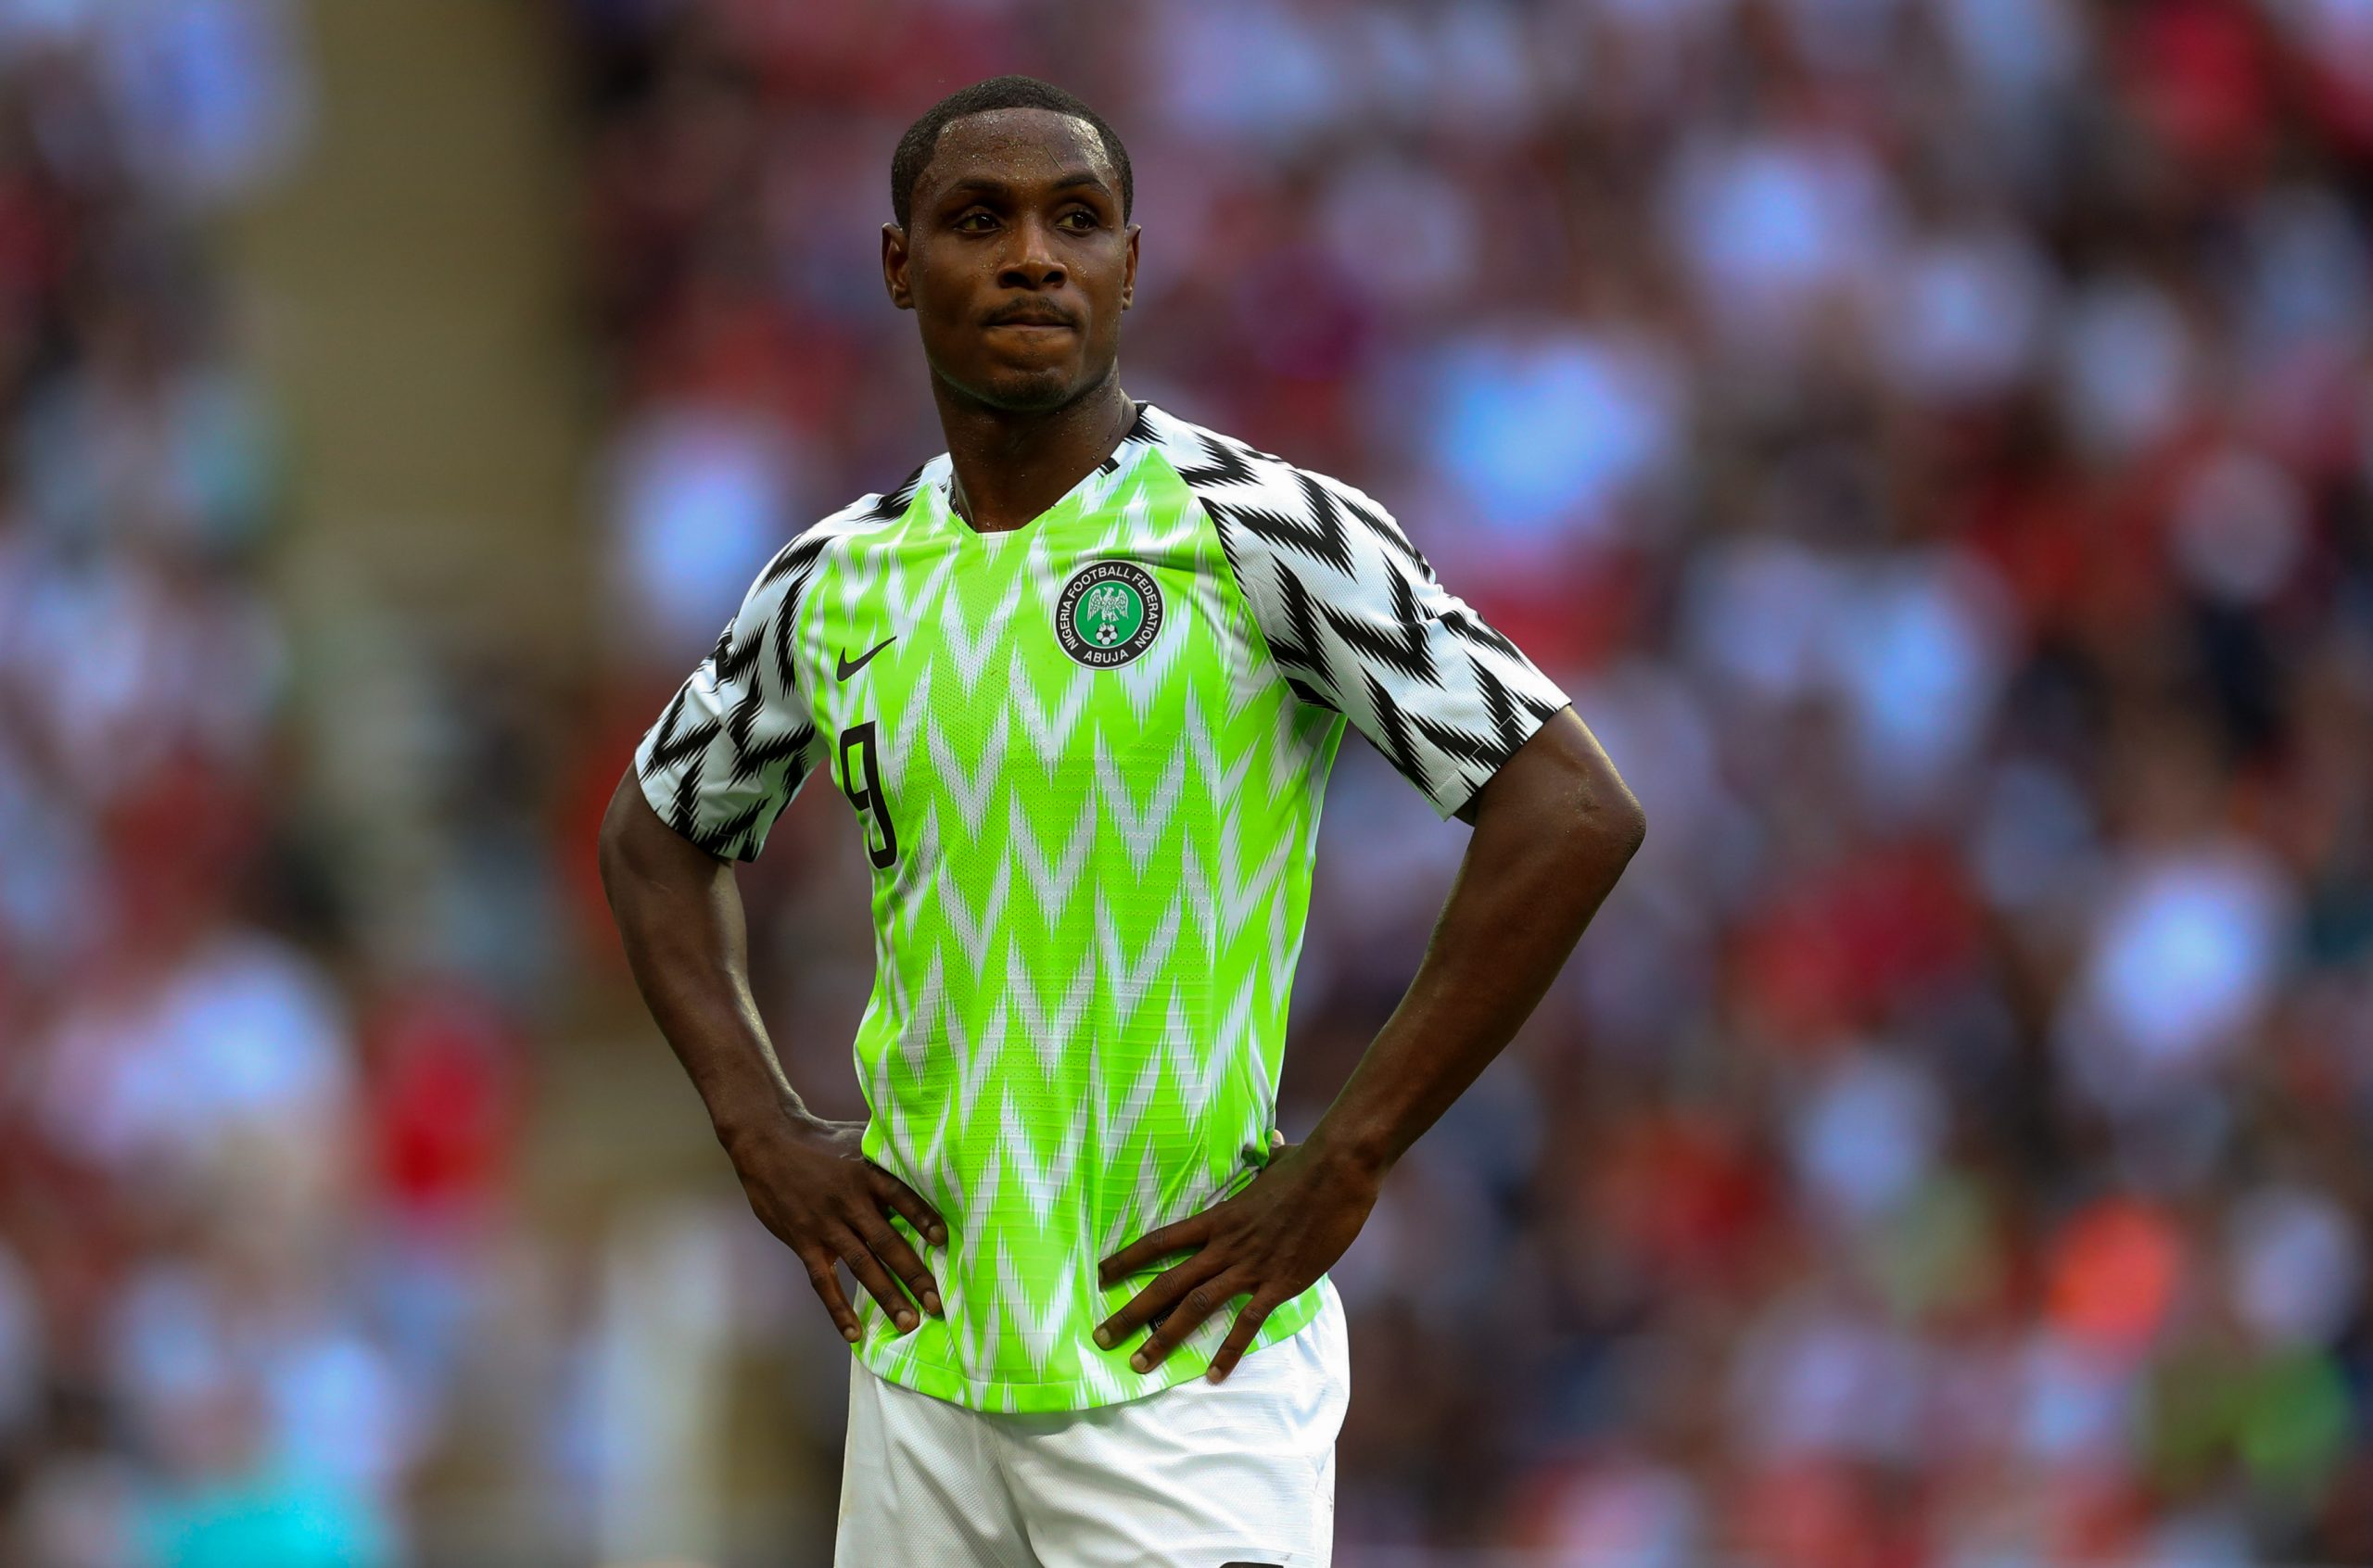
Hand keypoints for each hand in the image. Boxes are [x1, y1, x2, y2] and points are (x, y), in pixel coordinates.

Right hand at [722, 1111, 947, 1342]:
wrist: (766, 1144)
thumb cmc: (819, 1141)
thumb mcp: (856, 1138)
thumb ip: (886, 1154)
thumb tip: (925, 1154)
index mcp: (865, 1174)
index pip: (901, 1196)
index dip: (922, 1217)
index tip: (944, 1239)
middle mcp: (848, 1202)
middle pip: (886, 1242)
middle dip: (914, 1273)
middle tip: (937, 1302)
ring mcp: (825, 1225)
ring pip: (861, 1266)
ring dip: (887, 1295)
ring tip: (909, 1322)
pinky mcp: (804, 1242)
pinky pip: (823, 1282)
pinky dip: (838, 1308)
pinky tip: (853, 1333)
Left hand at [1093, 1130, 1380, 1382]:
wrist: (1339, 1170)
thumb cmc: (1309, 1162)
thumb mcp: (1276, 1161)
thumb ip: (1266, 1160)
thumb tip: (1271, 1143)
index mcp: (1218, 1217)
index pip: (1160, 1241)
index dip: (1126, 1260)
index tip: (1099, 1277)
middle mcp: (1225, 1245)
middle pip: (1166, 1282)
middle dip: (1130, 1314)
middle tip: (1101, 1339)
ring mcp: (1251, 1266)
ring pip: (1196, 1306)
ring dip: (1164, 1337)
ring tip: (1140, 1364)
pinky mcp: (1280, 1283)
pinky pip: (1247, 1323)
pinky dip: (1229, 1351)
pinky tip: (1214, 1376)